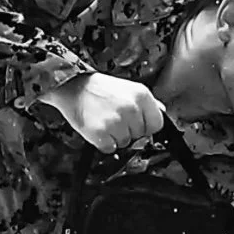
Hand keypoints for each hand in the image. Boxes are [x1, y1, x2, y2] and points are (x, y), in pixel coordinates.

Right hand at [41, 72, 165, 152]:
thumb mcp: (127, 87)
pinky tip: (98, 127)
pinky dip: (104, 142)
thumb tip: (161, 112)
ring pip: (125, 143)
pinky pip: (110, 148)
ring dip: (116, 137)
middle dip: (129, 130)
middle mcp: (131, 109)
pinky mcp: (101, 133)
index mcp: (141, 95)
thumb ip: (147, 102)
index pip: (157, 124)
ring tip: (105, 121)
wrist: (72, 86)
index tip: (137, 123)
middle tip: (115, 118)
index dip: (146, 126)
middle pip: (140, 135)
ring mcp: (116, 122)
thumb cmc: (99, 88)